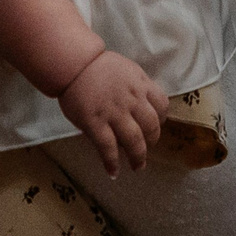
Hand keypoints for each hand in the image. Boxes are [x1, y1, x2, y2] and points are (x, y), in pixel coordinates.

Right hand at [59, 51, 167, 174]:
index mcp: (140, 85)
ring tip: (137, 166)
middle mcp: (131, 100)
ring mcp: (114, 113)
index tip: (157, 125)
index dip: (161, 118)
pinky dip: (112, 162)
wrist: (74, 64)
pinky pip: (108, 147)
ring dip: (138, 157)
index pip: (162, 104)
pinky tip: (113, 171)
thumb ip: (137, 86)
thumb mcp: (127, 69)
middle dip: (152, 141)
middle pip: (151, 126)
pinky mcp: (95, 123)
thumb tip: (143, 104)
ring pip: (134, 140)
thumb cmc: (98, 65)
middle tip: (146, 148)